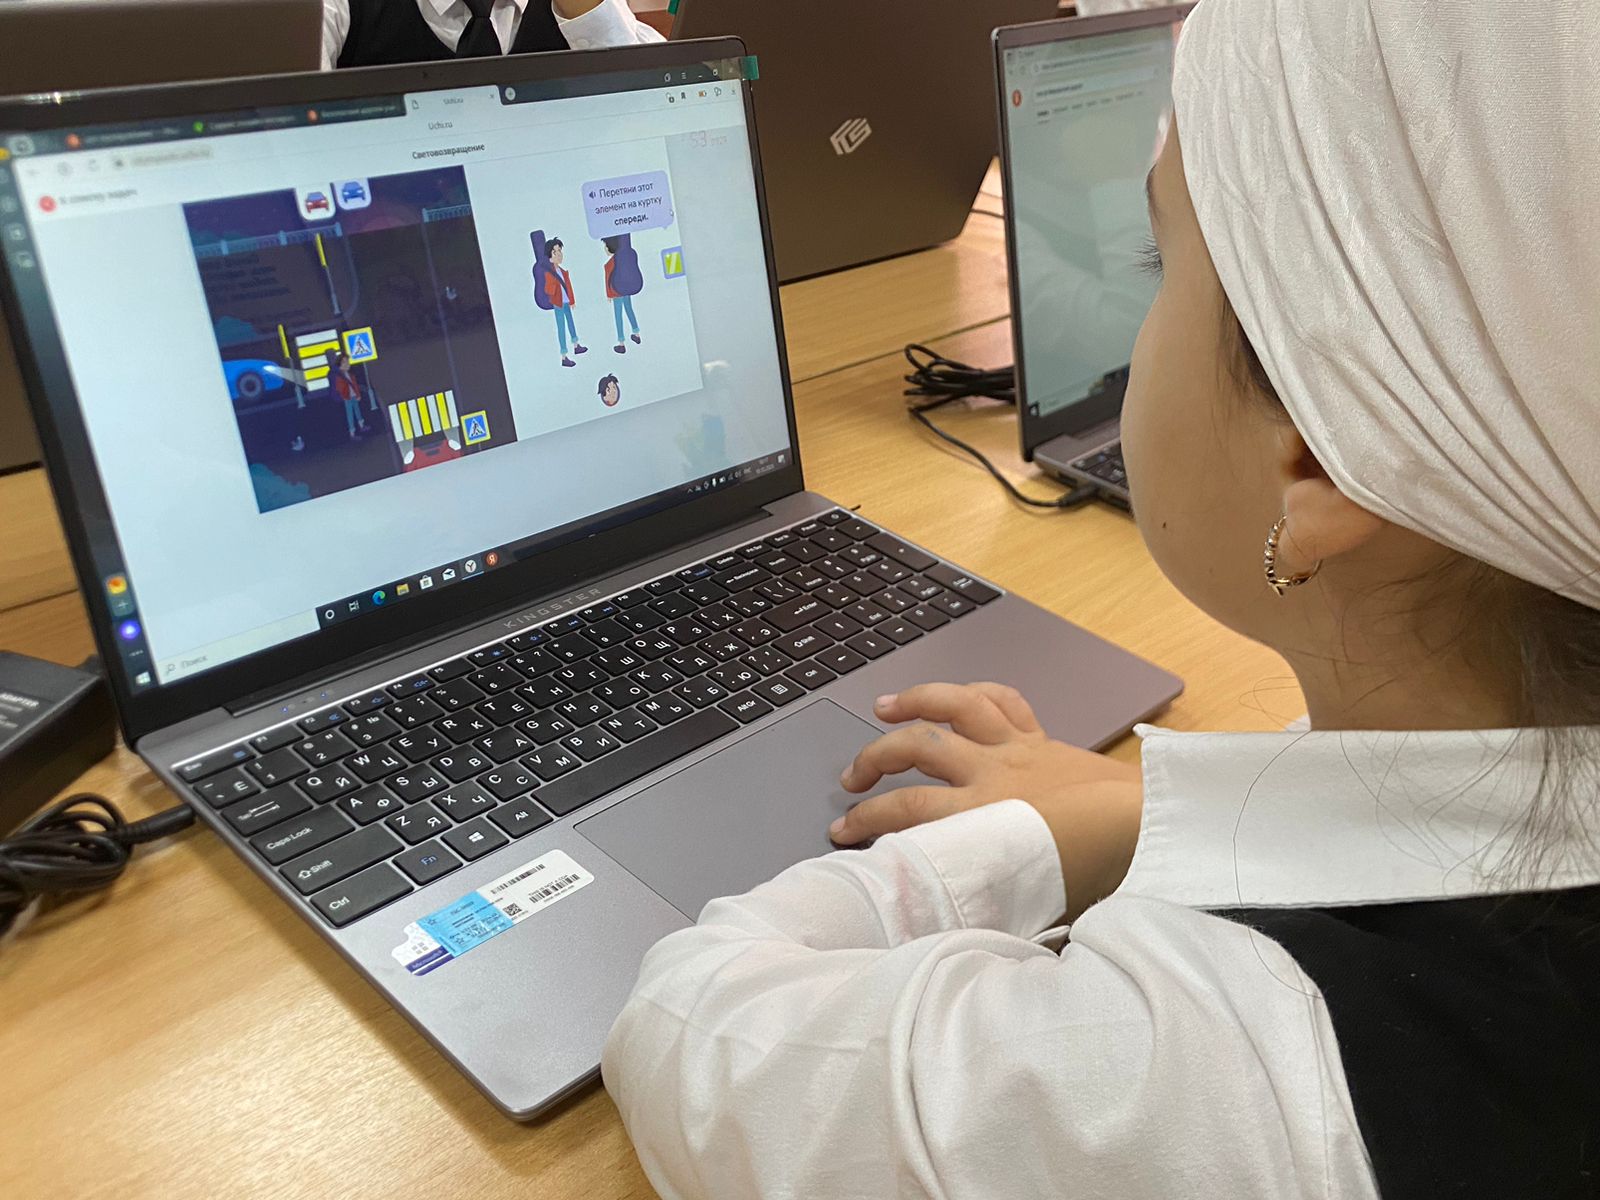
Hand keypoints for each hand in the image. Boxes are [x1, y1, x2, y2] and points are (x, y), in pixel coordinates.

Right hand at [834, 683, 1143, 919]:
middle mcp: (990, 773)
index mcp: (982, 816)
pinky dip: (975, 692)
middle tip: (851, 781)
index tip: (840, 833)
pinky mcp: (1042, 738)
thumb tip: (954, 930)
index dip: (866, 821)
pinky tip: (954, 696)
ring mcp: (1015, 748)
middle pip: (916, 751)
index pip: (906, 813)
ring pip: (953, 707)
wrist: (1151, 830)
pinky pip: (1002, 701)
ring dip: (914, 703)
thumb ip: (985, 903)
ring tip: (883, 708)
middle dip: (874, 762)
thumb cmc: (1097, 872)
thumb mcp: (1030, 902)